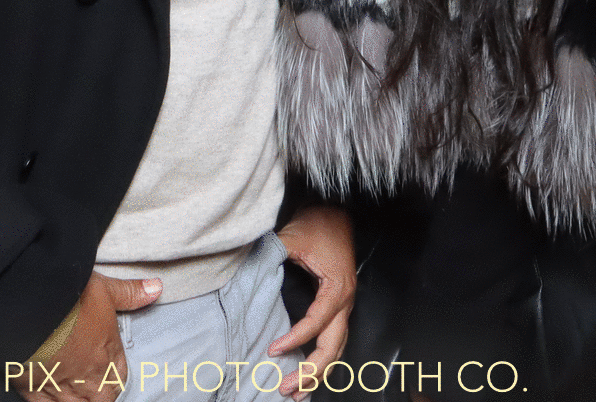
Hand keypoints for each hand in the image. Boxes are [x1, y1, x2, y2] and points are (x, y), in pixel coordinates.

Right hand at [14, 273, 160, 401]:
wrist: (31, 312)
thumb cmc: (70, 300)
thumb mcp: (104, 290)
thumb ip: (130, 293)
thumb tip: (156, 288)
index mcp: (107, 356)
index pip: (120, 377)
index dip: (116, 375)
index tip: (112, 372)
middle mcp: (88, 379)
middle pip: (102, 399)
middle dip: (101, 394)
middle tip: (95, 384)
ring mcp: (62, 389)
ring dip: (80, 400)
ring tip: (76, 391)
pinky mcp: (36, 393)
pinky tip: (52, 397)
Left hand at [270, 206, 355, 395]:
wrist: (338, 211)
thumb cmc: (318, 223)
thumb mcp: (294, 236)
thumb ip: (275, 252)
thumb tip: (249, 266)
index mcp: (336, 289)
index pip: (315, 324)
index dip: (294, 339)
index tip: (272, 350)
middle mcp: (345, 302)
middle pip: (332, 347)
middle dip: (310, 372)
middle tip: (285, 387)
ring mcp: (346, 305)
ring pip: (338, 349)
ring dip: (319, 373)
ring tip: (298, 393)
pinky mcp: (341, 305)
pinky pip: (336, 340)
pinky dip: (324, 359)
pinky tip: (311, 373)